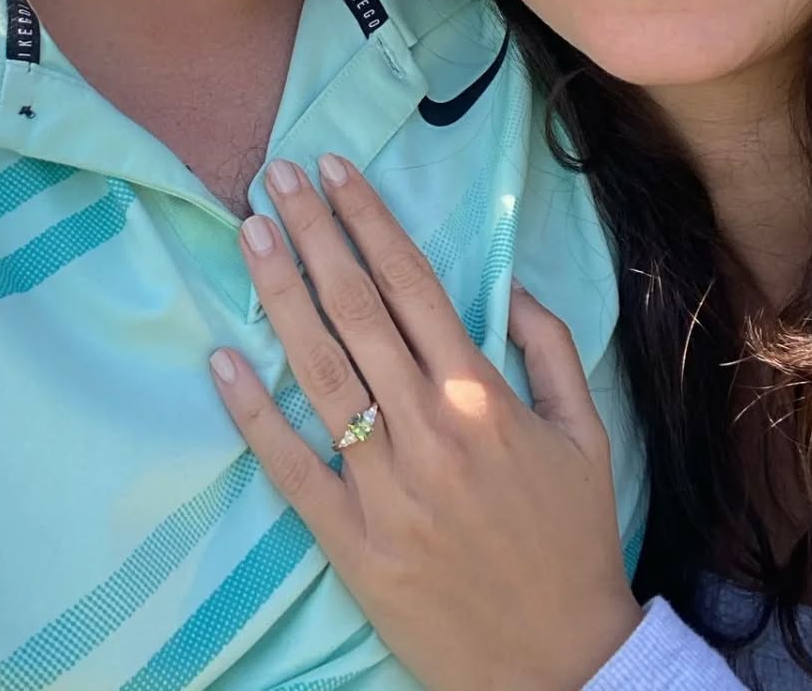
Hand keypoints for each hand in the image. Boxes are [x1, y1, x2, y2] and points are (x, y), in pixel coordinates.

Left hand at [209, 155, 641, 690]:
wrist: (559, 668)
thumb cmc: (573, 540)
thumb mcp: (589, 436)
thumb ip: (554, 350)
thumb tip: (510, 284)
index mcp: (484, 397)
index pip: (412, 284)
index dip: (369, 220)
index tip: (336, 170)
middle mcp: (428, 430)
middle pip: (356, 310)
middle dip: (313, 233)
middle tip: (275, 176)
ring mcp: (384, 486)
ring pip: (318, 371)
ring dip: (279, 294)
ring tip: (248, 232)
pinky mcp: (350, 540)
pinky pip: (291, 467)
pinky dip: (253, 413)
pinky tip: (222, 360)